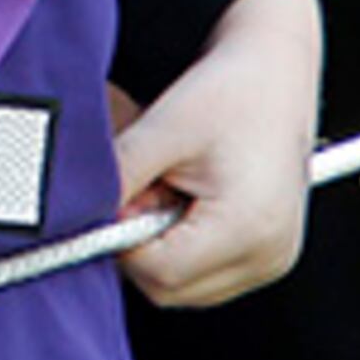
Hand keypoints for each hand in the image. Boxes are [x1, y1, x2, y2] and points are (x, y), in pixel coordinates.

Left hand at [109, 0, 318, 308]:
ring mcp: (272, 260)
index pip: (161, 273)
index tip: (118, 198)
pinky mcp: (269, 255)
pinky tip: (188, 199)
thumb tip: (80, 219)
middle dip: (141, 245)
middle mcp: (268, 256)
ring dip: (162, 247)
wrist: (279, 70)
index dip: (124, 241)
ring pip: (185, 287)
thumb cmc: (231, 90)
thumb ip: (119, 178)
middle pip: (171, 289)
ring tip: (171, 188)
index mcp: (248, 228)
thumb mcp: (163, 128)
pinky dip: (185, 246)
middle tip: (145, 187)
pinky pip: (207, 274)